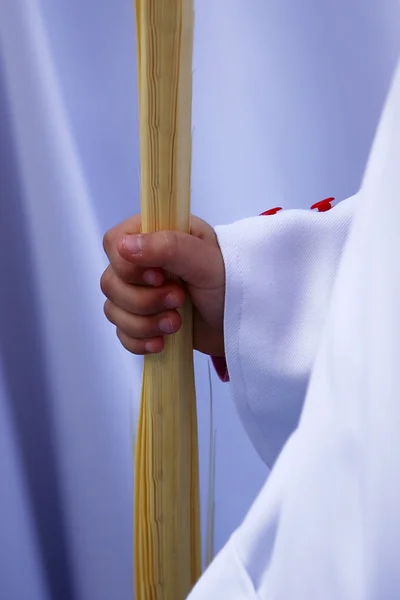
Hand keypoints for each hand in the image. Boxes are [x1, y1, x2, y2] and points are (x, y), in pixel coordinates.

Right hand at [101, 215, 224, 356]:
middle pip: (111, 281)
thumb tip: (125, 246)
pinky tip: (163, 342)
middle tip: (179, 301)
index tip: (160, 277)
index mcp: (157, 235)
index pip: (114, 242)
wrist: (247, 323)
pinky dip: (139, 341)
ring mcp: (141, 293)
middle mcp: (144, 263)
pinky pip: (122, 333)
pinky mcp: (144, 321)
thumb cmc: (233, 282)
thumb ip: (169, 247)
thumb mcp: (206, 261)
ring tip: (177, 324)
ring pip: (113, 310)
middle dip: (143, 300)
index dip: (128, 265)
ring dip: (144, 323)